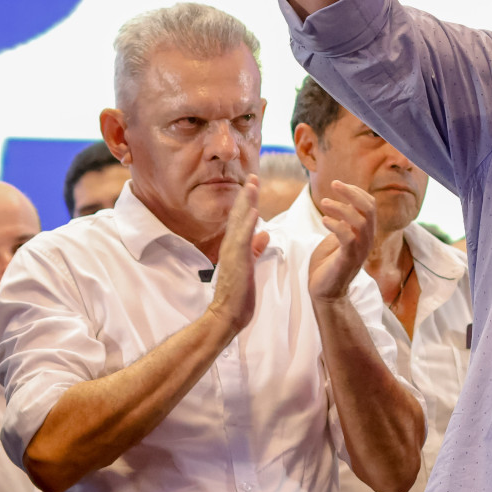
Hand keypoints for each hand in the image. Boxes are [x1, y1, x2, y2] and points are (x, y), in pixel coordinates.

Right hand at [209, 178, 269, 334]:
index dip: (247, 201)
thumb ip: (255, 249)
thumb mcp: (250, 266)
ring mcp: (232, 253)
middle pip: (239, 216)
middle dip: (247, 195)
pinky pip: (243, 240)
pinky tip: (253, 212)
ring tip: (252, 185)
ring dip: (246, 203)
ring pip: (239, 223)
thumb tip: (265, 234)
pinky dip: (247, 225)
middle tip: (253, 176)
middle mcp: (231, 247)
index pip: (242, 220)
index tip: (254, 184)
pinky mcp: (237, 262)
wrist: (227, 315)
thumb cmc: (238, 296)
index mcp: (235, 248)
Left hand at [310, 181, 378, 302]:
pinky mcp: (348, 260)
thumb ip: (342, 223)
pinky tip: (324, 221)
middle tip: (334, 184)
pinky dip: (336, 225)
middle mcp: (366, 240)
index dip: (356, 191)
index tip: (337, 184)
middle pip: (369, 209)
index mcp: (365, 233)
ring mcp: (359, 250)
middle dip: (352, 193)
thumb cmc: (328, 265)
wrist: (324, 292)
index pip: (370, 205)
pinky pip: (348, 238)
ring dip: (342, 208)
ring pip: (361, 222)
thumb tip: (341, 204)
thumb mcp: (336, 238)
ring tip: (324, 203)